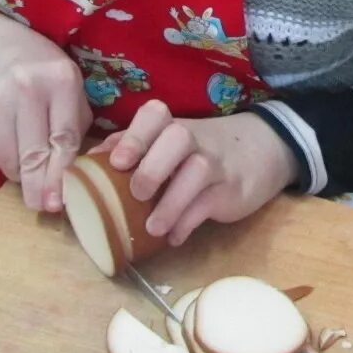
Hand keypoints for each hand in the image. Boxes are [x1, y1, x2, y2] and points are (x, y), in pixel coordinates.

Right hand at [0, 2, 89, 212]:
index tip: (62, 201)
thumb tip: (80, 170)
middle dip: (38, 186)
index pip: (63, 138)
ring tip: (30, 183)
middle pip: (33, 152)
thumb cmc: (43, 69)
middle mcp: (26, 88)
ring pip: (9, 156)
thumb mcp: (71, 84)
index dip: (62, 174)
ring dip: (21, 176)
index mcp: (60, 81)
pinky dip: (4, 162)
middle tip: (44, 207)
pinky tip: (13, 160)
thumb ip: (76, 122)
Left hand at [100, 103, 297, 247]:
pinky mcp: (231, 189)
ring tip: (153, 229)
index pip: (154, 115)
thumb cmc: (200, 148)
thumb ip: (134, 146)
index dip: (134, 136)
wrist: (262, 148)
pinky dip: (188, 223)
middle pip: (177, 138)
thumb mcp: (170, 141)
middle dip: (152, 167)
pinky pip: (208, 205)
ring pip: (196, 173)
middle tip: (136, 194)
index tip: (118, 162)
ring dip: (170, 204)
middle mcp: (195, 138)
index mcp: (172, 125)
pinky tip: (174, 237)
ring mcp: (216, 163)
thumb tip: (90, 163)